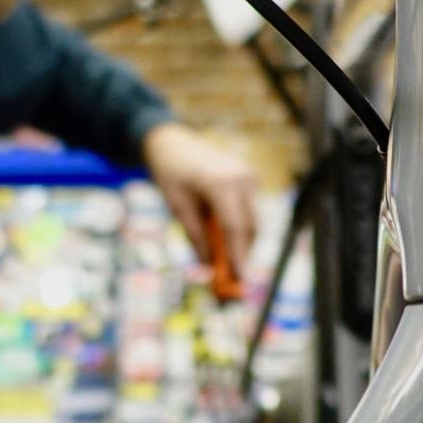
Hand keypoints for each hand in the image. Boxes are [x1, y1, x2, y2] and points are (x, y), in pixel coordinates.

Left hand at [142, 122, 260, 278]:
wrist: (172, 141)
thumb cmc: (170, 172)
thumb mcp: (178, 206)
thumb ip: (196, 237)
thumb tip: (208, 267)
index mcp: (222, 184)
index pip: (236, 228)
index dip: (239, 257)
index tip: (239, 281)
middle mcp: (242, 179)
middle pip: (249, 228)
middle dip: (241, 255)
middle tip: (231, 281)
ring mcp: (249, 177)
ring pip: (252, 221)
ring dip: (240, 243)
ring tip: (225, 266)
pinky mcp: (249, 179)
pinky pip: (248, 210)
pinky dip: (239, 228)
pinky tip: (224, 241)